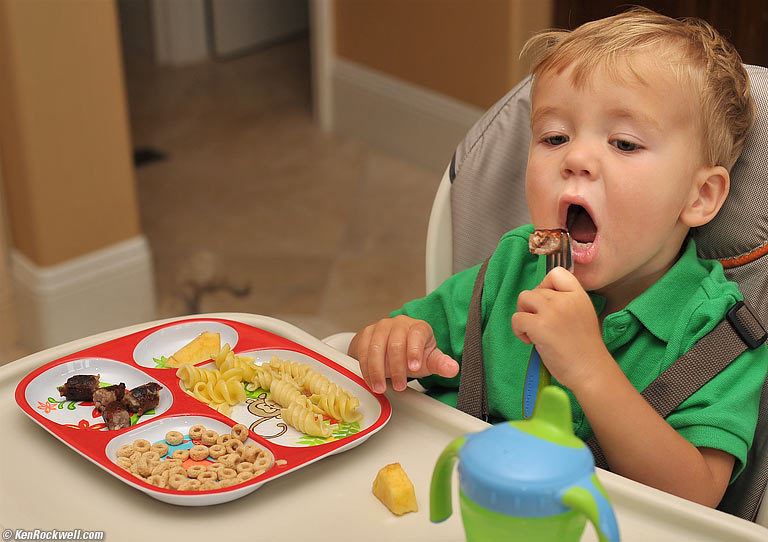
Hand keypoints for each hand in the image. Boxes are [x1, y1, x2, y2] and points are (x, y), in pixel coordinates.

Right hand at [349, 315, 458, 392]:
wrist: (392, 347)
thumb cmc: (414, 354)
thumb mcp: (429, 360)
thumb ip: (441, 364)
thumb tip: (453, 369)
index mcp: (418, 327)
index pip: (417, 335)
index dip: (415, 351)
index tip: (414, 368)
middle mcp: (399, 323)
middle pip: (396, 343)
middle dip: (397, 368)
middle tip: (399, 385)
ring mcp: (381, 327)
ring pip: (376, 347)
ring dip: (377, 370)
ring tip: (381, 387)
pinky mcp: (366, 333)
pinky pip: (362, 350)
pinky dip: (365, 368)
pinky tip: (370, 380)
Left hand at [511, 267, 608, 390]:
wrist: (591, 371)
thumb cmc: (584, 349)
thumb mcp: (582, 314)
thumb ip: (565, 302)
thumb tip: (540, 298)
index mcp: (579, 295)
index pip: (556, 272)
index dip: (546, 285)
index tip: (547, 303)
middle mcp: (565, 300)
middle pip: (535, 289)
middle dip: (533, 307)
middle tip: (542, 325)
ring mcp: (552, 312)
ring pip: (523, 298)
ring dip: (524, 314)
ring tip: (535, 331)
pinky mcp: (539, 326)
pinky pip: (516, 318)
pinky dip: (519, 330)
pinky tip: (531, 341)